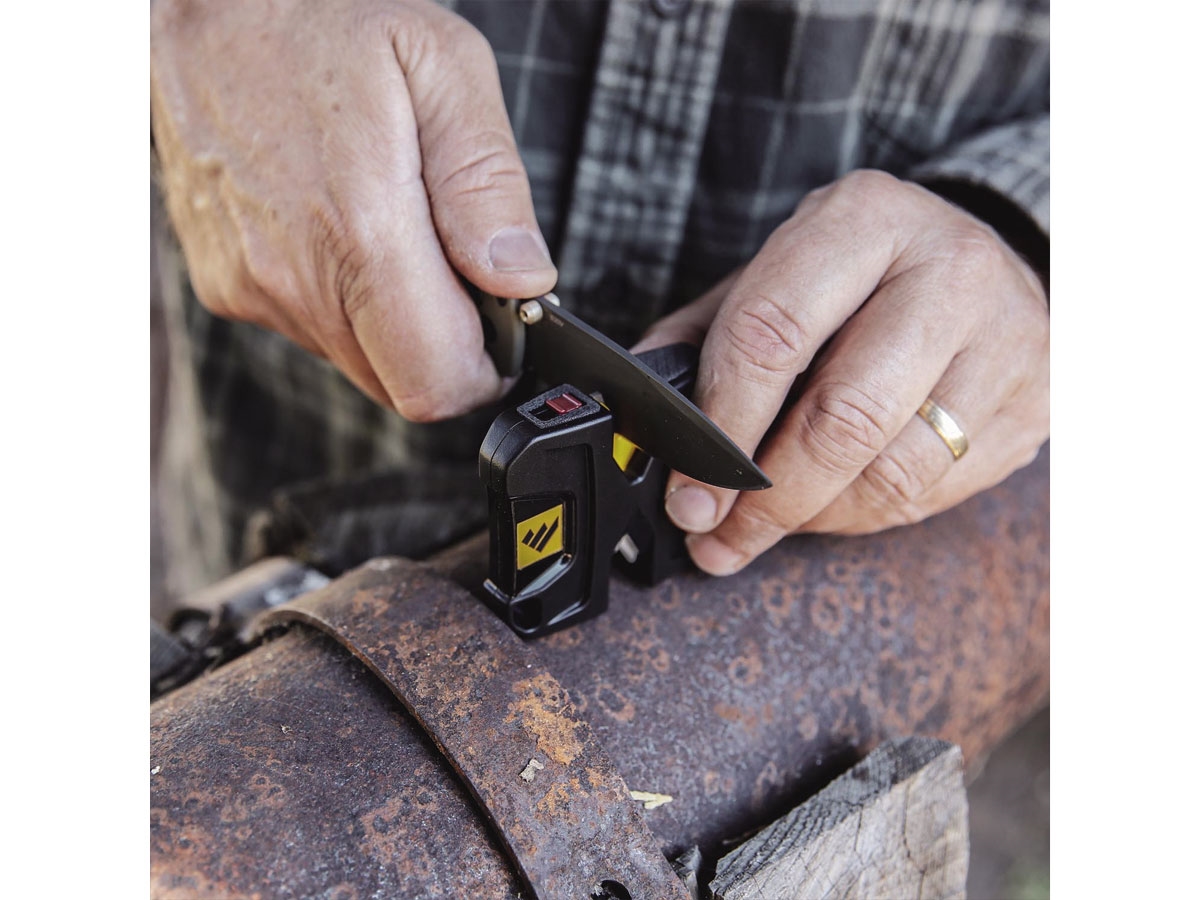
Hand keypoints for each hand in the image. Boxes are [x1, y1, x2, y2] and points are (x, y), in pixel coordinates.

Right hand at [150, 0, 555, 418]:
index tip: (504, 328)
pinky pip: (313, 330)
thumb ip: (488, 185)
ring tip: (394, 225)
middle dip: (446, 346)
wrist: (203, 6)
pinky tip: (344, 227)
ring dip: (396, 321)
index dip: (487, 371)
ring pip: (359, 361)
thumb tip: (520, 278)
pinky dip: (346, 301)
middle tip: (455, 266)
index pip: (437, 382)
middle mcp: (294, 278)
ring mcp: (251, 288)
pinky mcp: (226, 286)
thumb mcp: (442, 68)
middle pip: (401, 384)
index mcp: (359, 231)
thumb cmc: (322, 22)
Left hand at [635, 170, 1048, 574]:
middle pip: (843, 417)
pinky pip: (930, 494)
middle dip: (766, 497)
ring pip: (892, 472)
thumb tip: (646, 420)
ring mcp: (1006, 341)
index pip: (773, 335)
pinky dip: (861, 517)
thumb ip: (706, 337)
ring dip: (811, 518)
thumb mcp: (778, 272)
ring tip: (763, 528)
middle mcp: (949, 272)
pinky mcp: (1034, 404)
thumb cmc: (861, 272)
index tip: (686, 488)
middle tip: (717, 533)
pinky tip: (826, 507)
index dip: (719, 429)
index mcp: (864, 220)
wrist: (985, 260)